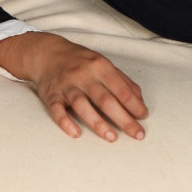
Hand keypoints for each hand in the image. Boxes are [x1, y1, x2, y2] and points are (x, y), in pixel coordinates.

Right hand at [0, 31, 147, 141]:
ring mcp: (67, 85)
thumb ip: (122, 81)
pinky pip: (57, 110)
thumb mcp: (103, 64)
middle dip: (123, 118)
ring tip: (112, 138)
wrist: (48, 53)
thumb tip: (139, 101)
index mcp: (99, 66)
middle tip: (137, 134)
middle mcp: (83, 75)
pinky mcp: (51, 95)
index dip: (134, 104)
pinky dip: (66, 122)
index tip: (143, 117)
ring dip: (98, 123)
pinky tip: (76, 133)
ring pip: (82, 105)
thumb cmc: (80, 61)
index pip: (120, 88)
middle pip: (105, 99)